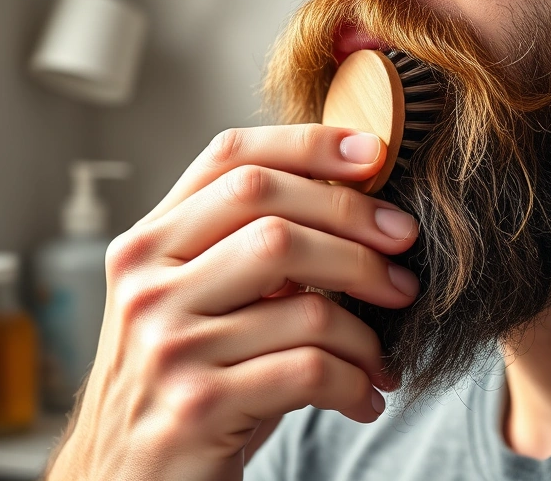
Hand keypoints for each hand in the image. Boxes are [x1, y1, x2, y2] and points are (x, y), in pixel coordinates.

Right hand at [46, 125, 419, 480]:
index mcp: (147, 245)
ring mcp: (168, 345)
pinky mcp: (197, 406)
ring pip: (305, 303)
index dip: (308, 146)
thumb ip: (244, 250)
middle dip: (357, 229)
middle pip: (274, 219)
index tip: (374, 154)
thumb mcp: (198, 304)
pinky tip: (365, 397)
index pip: (230, 161)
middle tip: (403, 254)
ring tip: (382, 354)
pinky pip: (309, 370)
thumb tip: (356, 201)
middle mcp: (147, 285)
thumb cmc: (183, 383)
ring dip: (366, 329)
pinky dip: (355, 382)